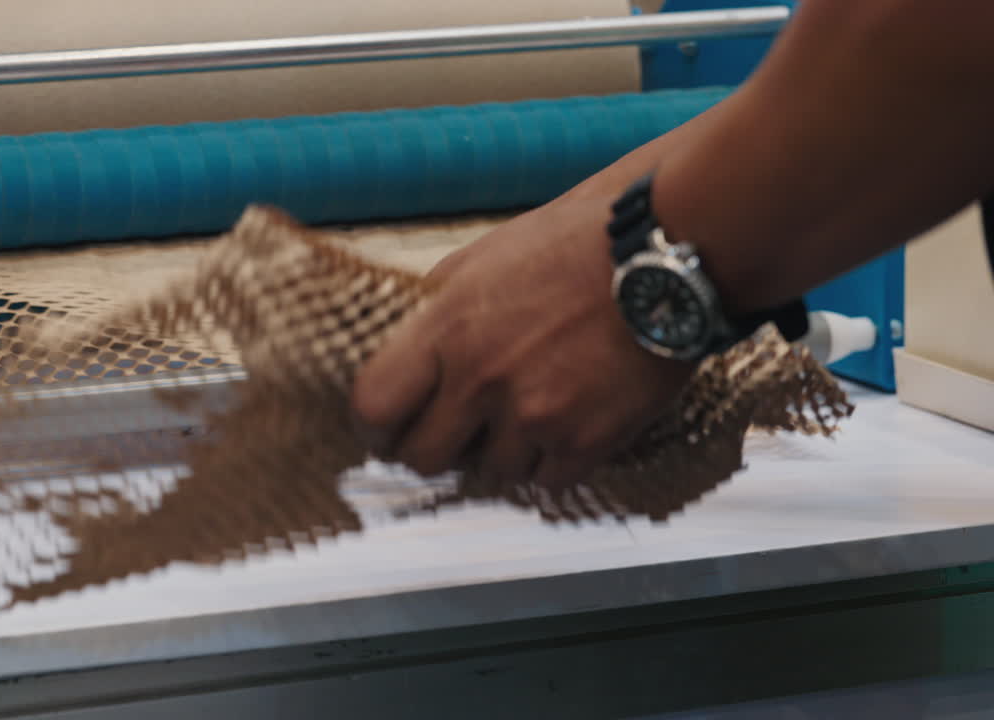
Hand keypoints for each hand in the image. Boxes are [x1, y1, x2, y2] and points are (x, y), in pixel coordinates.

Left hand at [351, 189, 696, 485]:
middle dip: (429, 450)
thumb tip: (399, 352)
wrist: (665, 255)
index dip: (373, 426)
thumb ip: (434, 311)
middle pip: (422, 457)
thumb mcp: (481, 259)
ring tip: (519, 418)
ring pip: (488, 474)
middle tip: (447, 436)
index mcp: (447, 327)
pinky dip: (547, 463)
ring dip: (496, 454)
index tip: (385, 429)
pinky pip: (544, 482)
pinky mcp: (586, 441)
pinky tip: (558, 428)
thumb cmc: (572, 244)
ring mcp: (535, 415)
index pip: (374, 407)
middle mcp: (483, 378)